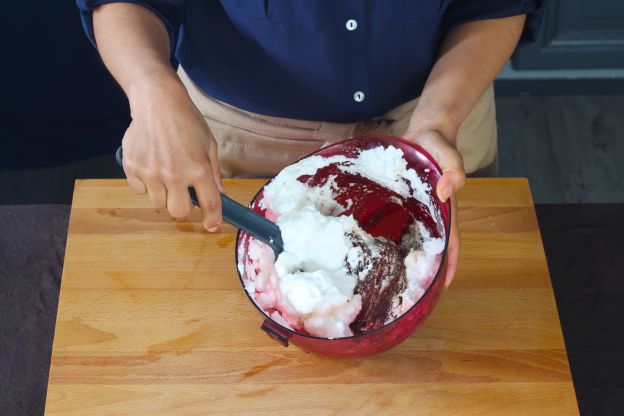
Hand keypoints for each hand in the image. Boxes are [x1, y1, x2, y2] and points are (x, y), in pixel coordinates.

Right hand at [122, 74, 224, 231]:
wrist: (157, 101)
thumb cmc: (186, 121)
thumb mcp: (208, 145)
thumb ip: (214, 173)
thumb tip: (220, 194)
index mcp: (198, 168)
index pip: (209, 203)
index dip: (212, 218)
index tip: (211, 225)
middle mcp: (174, 174)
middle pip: (179, 212)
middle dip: (183, 206)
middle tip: (183, 193)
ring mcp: (151, 172)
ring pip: (158, 203)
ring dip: (163, 194)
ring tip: (165, 172)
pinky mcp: (132, 167)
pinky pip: (139, 190)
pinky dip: (145, 184)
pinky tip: (150, 164)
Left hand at [403, 129, 464, 287]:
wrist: (424, 132)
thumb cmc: (438, 144)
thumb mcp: (448, 153)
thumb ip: (453, 169)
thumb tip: (445, 191)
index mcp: (444, 209)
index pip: (451, 243)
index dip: (450, 264)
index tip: (444, 286)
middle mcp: (430, 214)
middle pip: (430, 246)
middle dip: (424, 267)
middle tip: (408, 290)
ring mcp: (414, 210)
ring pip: (410, 237)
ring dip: (403, 255)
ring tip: (388, 277)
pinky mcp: (400, 202)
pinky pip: (395, 222)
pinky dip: (389, 235)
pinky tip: (373, 246)